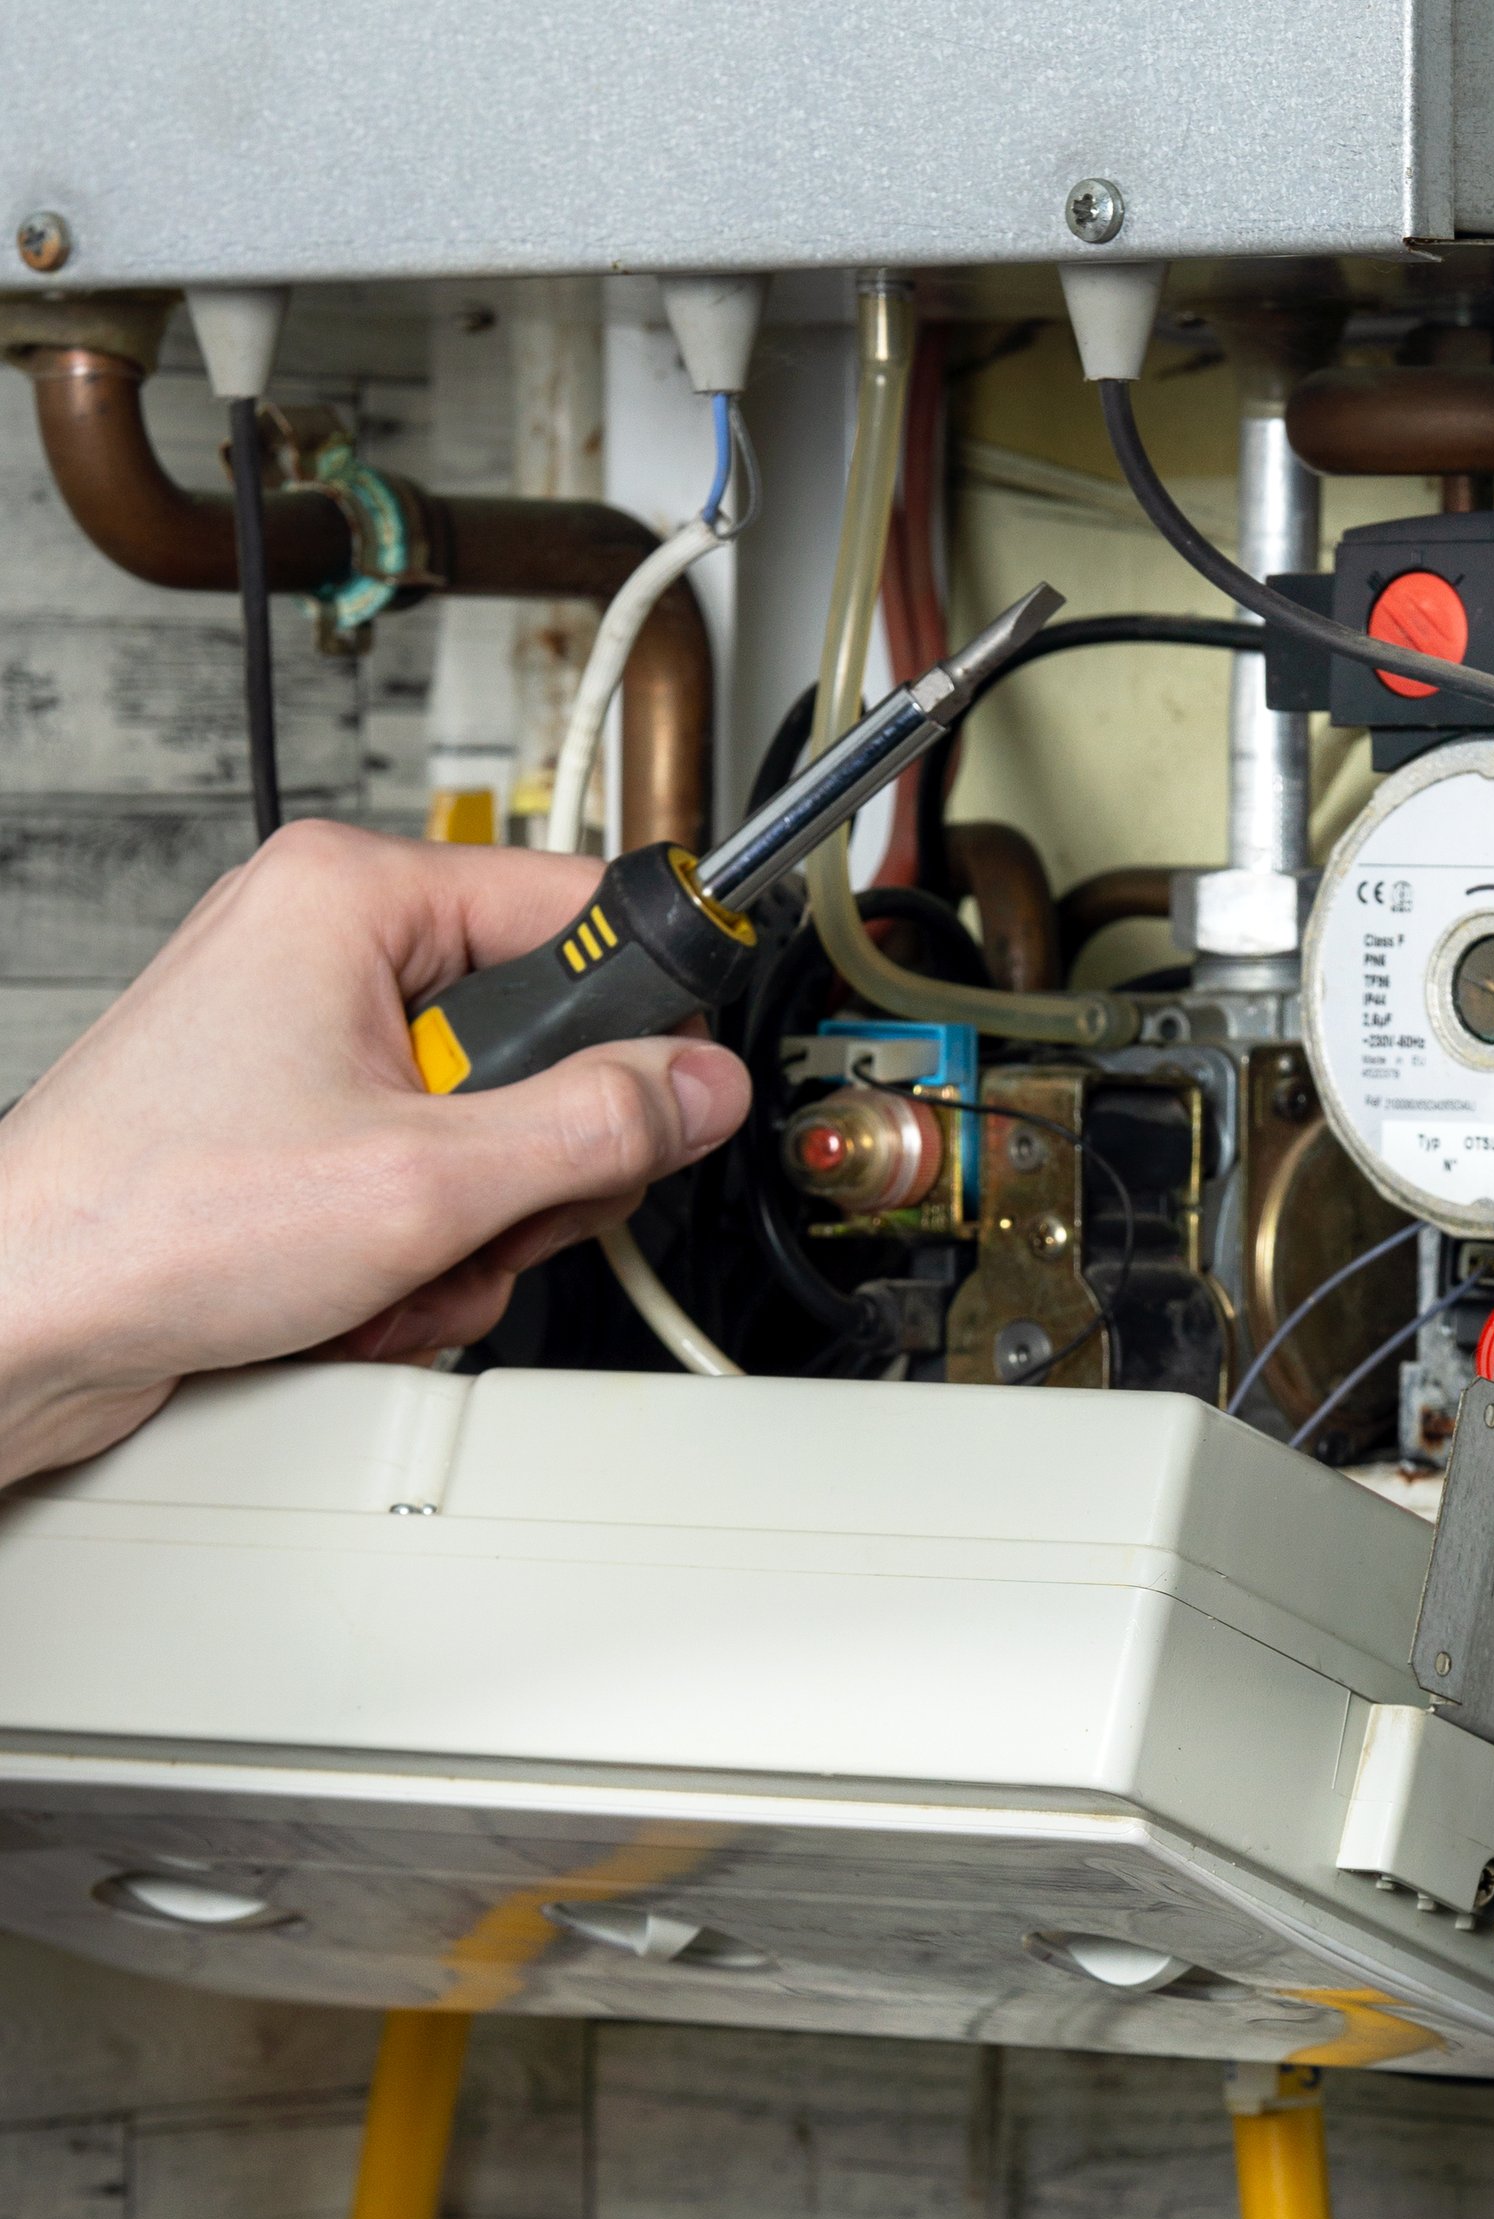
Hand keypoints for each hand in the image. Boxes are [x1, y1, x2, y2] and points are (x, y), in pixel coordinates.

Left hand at [0, 819, 748, 1484]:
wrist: (25, 1321)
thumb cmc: (152, 1220)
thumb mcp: (428, 1181)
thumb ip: (595, 1128)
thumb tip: (701, 1088)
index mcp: (351, 897)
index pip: (577, 907)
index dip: (645, 1012)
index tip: (678, 1088)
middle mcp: (324, 947)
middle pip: (542, 1041)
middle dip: (532, 1165)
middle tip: (489, 1211)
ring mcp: (305, 1040)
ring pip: (487, 1131)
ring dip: (472, 1231)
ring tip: (398, 1264)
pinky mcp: (292, 1125)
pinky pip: (423, 1180)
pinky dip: (414, 1254)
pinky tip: (362, 1289)